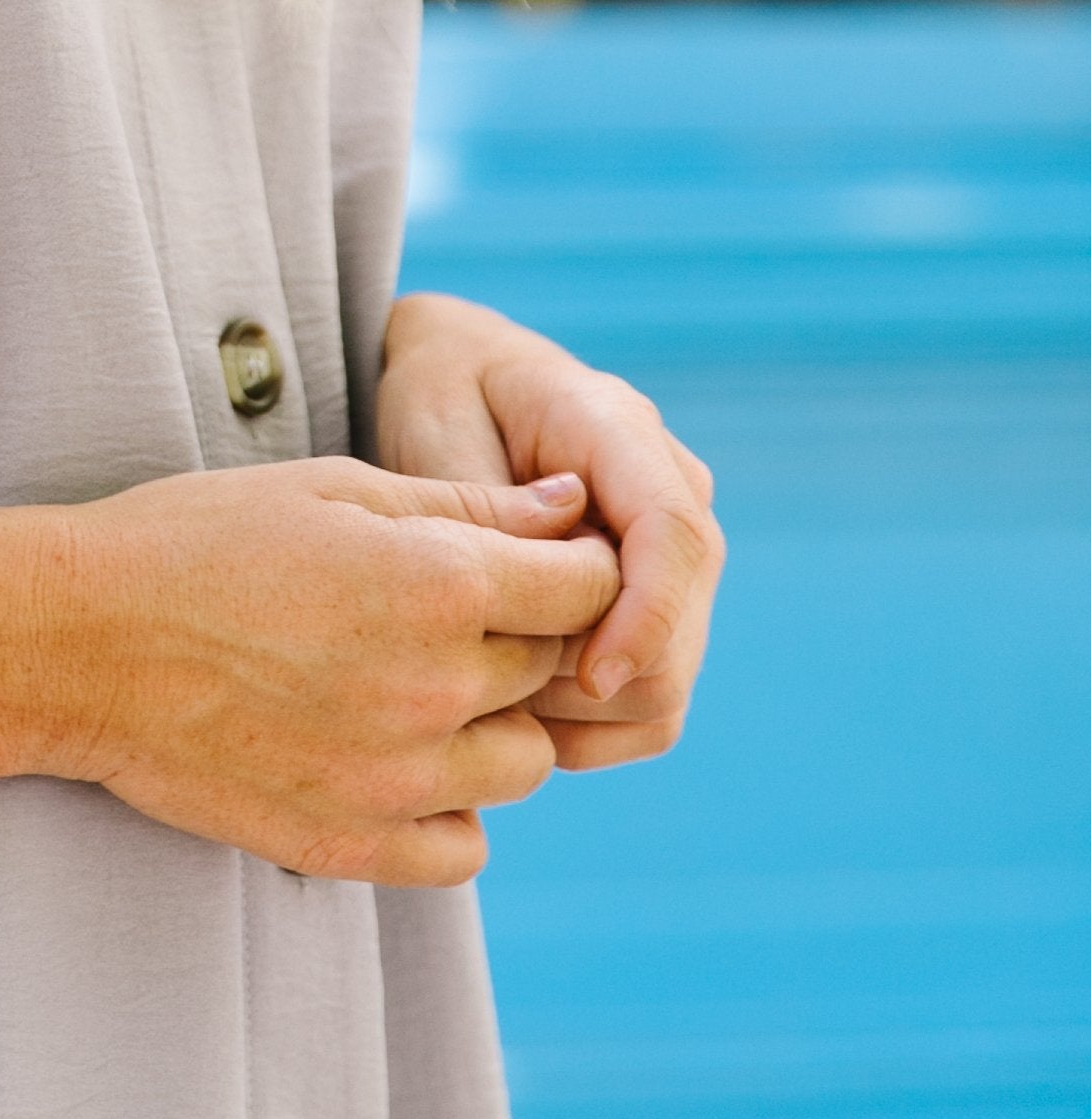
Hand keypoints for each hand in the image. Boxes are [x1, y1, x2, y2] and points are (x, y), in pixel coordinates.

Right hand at [41, 457, 622, 887]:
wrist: (76, 643)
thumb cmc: (197, 542)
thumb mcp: (333, 489)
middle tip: (435, 615)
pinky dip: (450, 811)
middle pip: (556, 671)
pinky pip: (466, 848)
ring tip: (409, 688)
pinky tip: (394, 762)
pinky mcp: (353, 844)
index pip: (589, 586)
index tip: (524, 564)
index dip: (567, 567)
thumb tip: (572, 511)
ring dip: (492, 726)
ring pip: (525, 765)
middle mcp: (437, 687)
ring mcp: (398, 778)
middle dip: (519, 638)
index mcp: (441, 582)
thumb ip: (466, 505)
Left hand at [375, 295, 720, 774]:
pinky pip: (647, 711)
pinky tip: (510, 713)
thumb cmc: (442, 394)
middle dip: (590, 681)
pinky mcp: (659, 615)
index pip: (673, 536)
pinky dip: (587, 733)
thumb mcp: (437, 418)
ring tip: (481, 688)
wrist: (464, 386)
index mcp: (621, 432)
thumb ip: (487, 504)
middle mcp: (672, 497)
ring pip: (666, 687)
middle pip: (680, 632)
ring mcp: (674, 564)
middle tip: (479, 681)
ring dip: (580, 714)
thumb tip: (538, 581)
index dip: (645, 620)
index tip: (590, 681)